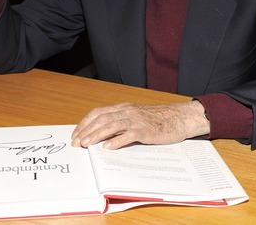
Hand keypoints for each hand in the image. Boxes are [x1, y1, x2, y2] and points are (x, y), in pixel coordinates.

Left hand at [71, 101, 209, 149]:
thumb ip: (121, 123)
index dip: (85, 123)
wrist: (180, 118)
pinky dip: (117, 141)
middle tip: (77, 143)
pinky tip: (108, 147)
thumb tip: (103, 136)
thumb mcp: (137, 117)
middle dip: (86, 131)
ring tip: (87, 144)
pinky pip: (128, 135)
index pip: (98, 113)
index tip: (76, 134)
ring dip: (97, 135)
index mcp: (124, 108)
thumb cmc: (159, 120)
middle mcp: (128, 112)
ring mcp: (137, 120)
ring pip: (111, 126)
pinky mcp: (146, 130)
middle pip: (102, 119)